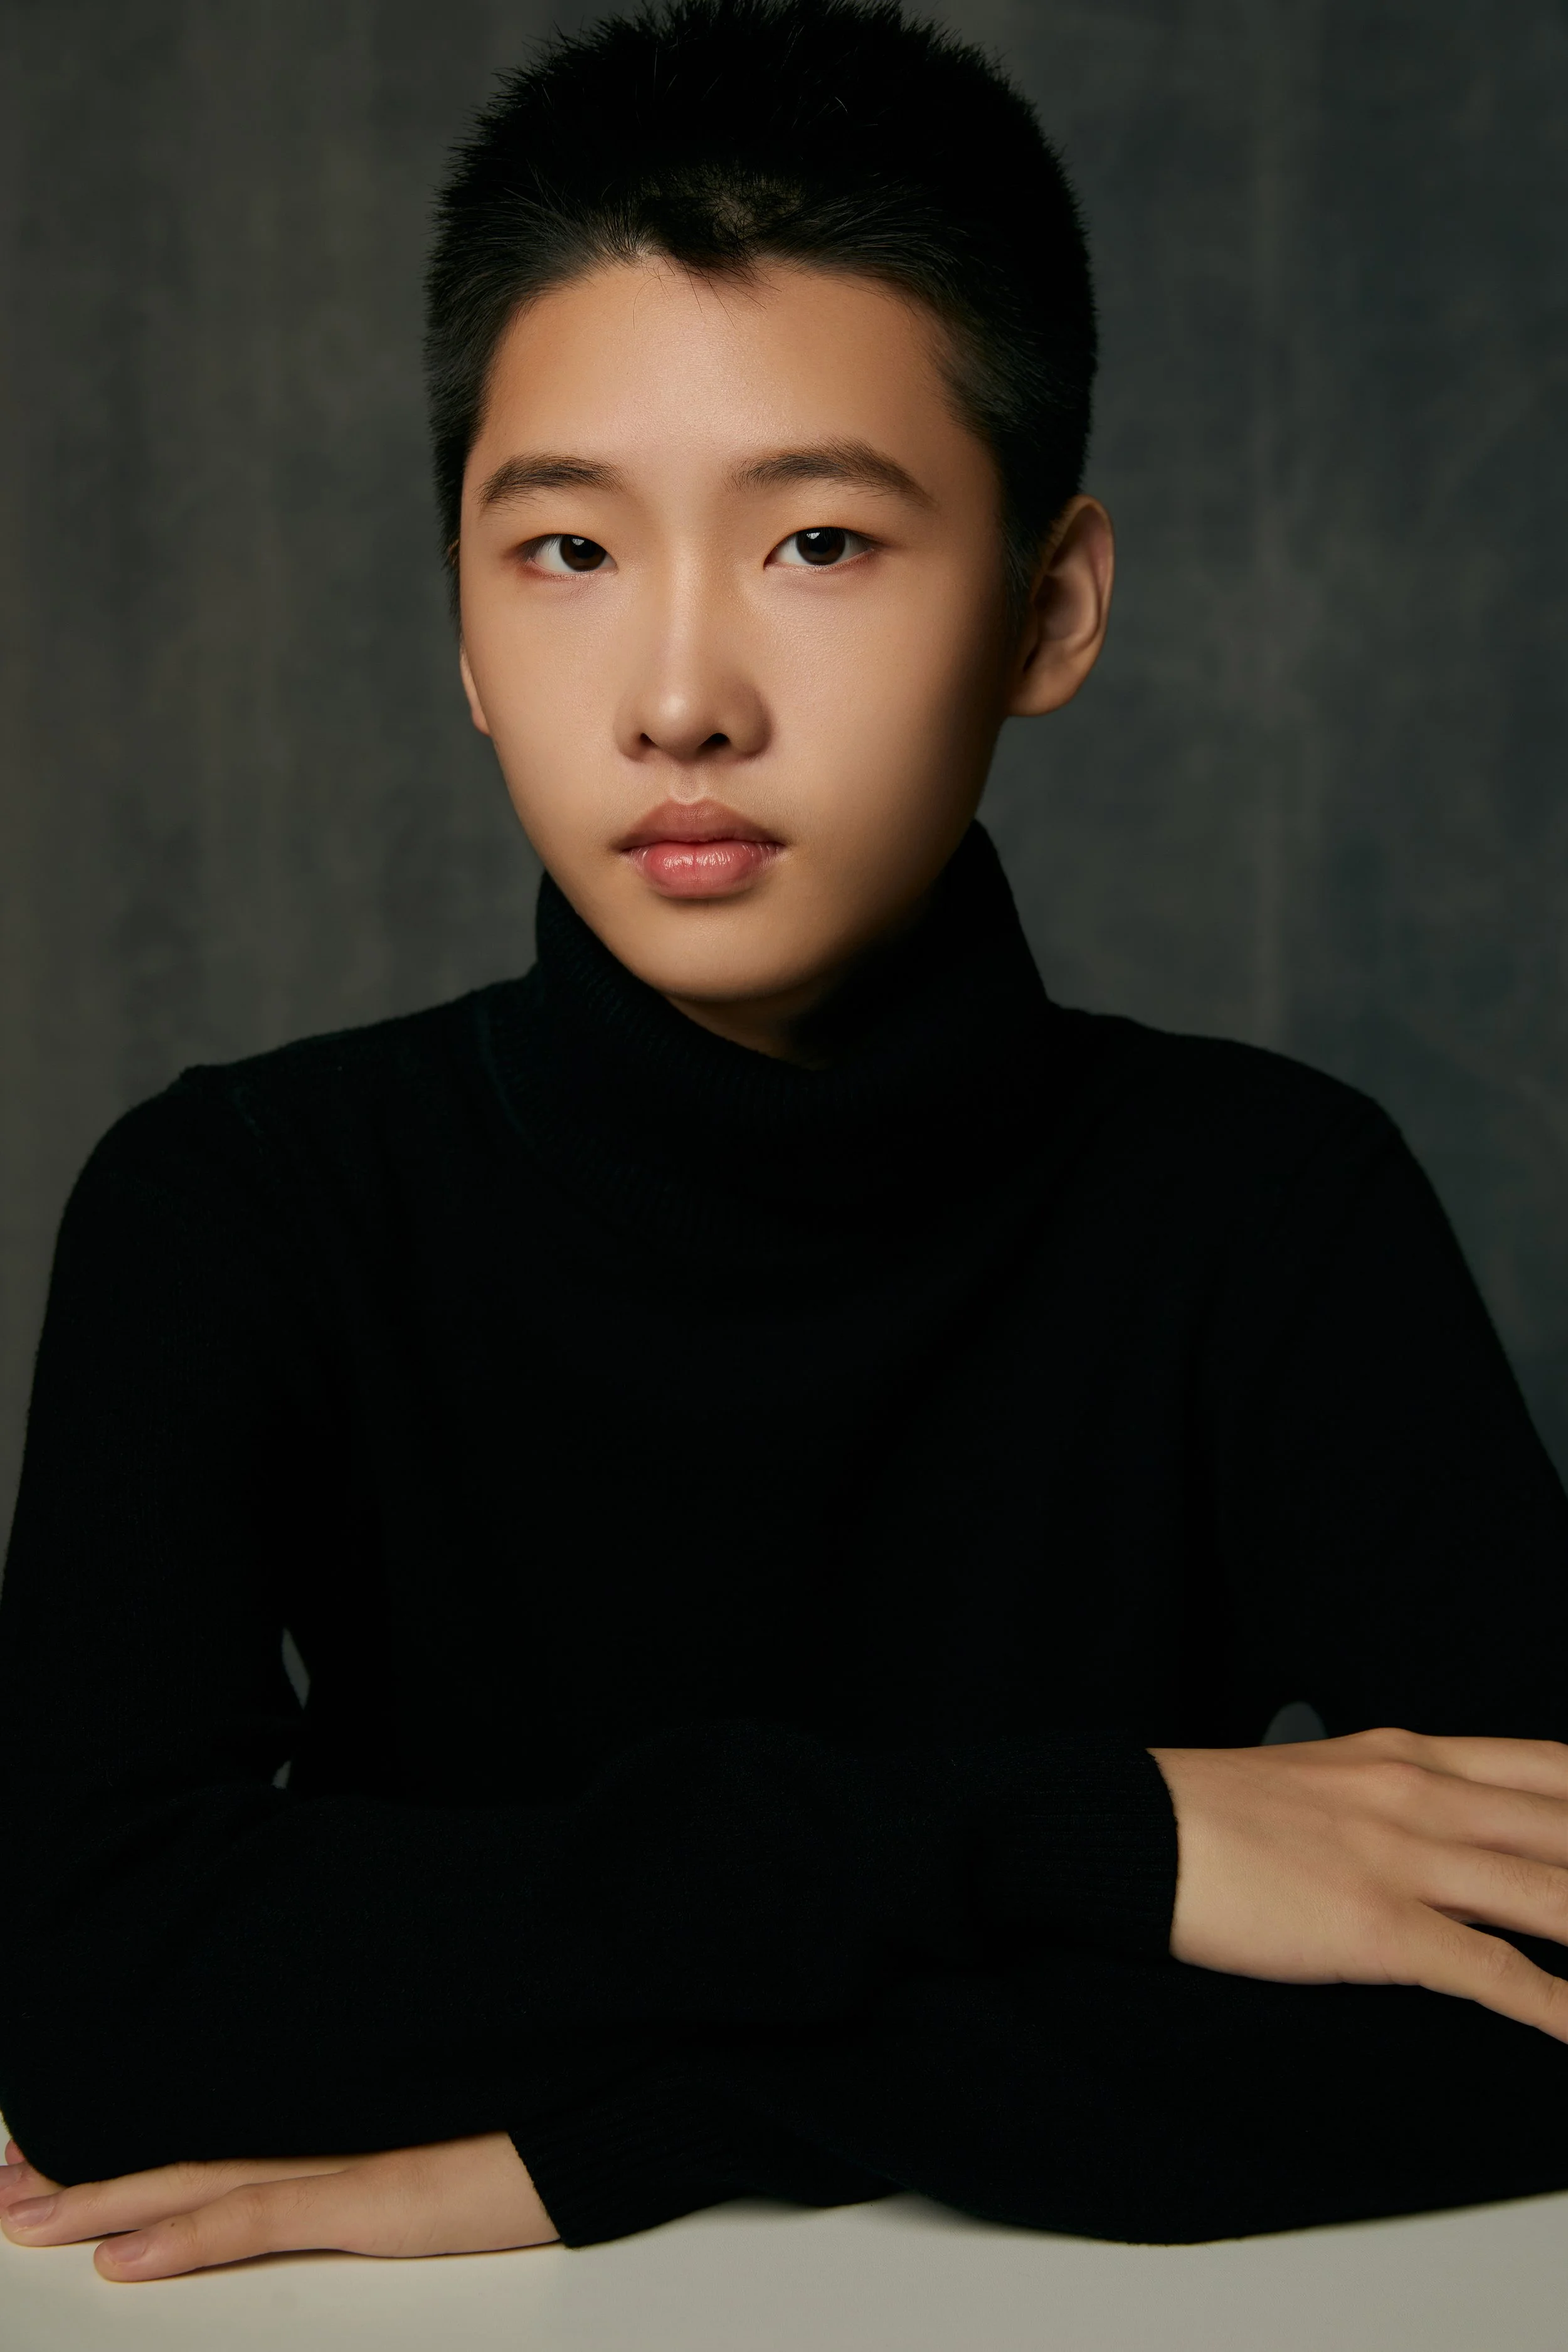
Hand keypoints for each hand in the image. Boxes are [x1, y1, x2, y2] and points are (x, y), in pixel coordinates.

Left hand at [0, 2127, 557, 2279]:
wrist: (630, 2086)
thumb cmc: (561, 2091)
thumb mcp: (460, 2095)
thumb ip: (393, 2097)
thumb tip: (360, 2106)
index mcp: (345, 2095)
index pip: (216, 2111)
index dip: (133, 2129)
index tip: (57, 2137)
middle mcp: (334, 2115)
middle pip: (186, 2141)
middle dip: (86, 2167)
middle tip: (3, 2183)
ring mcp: (352, 2155)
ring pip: (201, 2177)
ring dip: (104, 2199)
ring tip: (25, 2214)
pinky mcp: (381, 2197)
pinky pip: (265, 2217)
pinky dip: (188, 2233)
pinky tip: (125, 2255)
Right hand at [1149, 1727, 1567, 2038]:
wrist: (1130, 1828)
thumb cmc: (1211, 1811)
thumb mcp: (1323, 1777)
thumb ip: (1393, 1795)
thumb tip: (1442, 1827)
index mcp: (1409, 1755)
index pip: (1552, 1770)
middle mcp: (1422, 1795)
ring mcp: (1404, 1858)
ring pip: (1553, 1894)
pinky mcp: (1377, 1926)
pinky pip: (1493, 1972)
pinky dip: (1557, 2007)